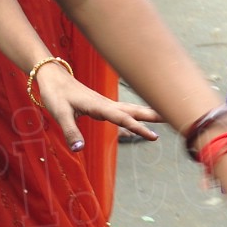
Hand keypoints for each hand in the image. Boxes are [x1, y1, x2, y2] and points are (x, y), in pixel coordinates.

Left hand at [35, 61, 159, 151]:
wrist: (52, 77)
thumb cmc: (55, 94)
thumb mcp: (59, 113)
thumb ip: (70, 131)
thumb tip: (79, 149)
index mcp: (99, 106)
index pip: (122, 118)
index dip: (138, 127)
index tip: (154, 136)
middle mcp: (106, 104)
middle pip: (134, 110)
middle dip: (153, 116)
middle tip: (174, 118)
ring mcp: (105, 105)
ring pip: (130, 110)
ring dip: (147, 114)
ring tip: (165, 118)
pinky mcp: (101, 107)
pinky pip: (122, 113)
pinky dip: (134, 117)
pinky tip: (139, 123)